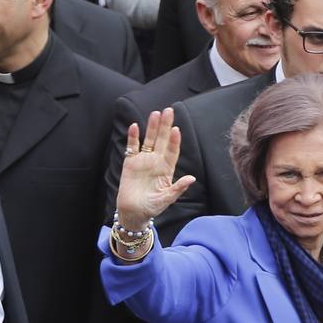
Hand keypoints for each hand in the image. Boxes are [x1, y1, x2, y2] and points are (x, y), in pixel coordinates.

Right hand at [114, 109, 195, 230]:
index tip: (176, 129)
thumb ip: (178, 188)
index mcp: (167, 169)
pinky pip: (132, 147)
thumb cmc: (152, 207)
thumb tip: (191, 178)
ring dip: (152, 127)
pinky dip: (133, 137)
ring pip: (149, 140)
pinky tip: (135, 126)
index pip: (172, 151)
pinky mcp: (130, 162)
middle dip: (165, 126)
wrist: (134, 212)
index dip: (175, 141)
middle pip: (162, 140)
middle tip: (169, 110)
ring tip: (155, 113)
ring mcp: (143, 160)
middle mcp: (156, 162)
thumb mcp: (167, 199)